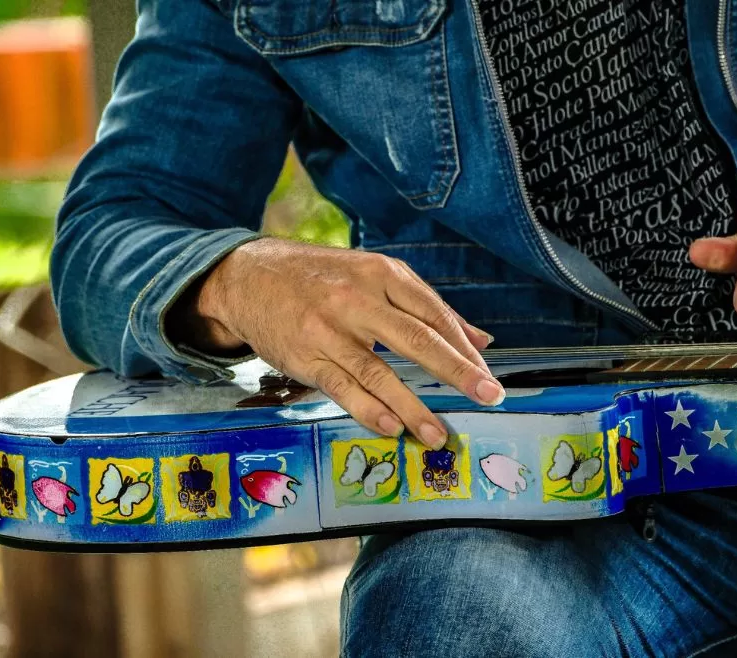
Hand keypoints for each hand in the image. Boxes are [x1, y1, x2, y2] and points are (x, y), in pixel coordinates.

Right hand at [174, 237, 502, 447]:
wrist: (248, 276)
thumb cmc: (321, 277)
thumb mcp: (373, 275)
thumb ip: (426, 307)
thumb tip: (480, 339)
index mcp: (381, 273)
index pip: (434, 312)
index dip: (464, 346)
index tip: (488, 375)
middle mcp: (357, 298)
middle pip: (416, 339)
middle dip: (457, 370)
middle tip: (488, 395)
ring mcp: (329, 329)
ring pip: (379, 372)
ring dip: (413, 406)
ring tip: (438, 433)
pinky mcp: (305, 357)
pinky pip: (342, 388)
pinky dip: (369, 410)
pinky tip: (392, 428)